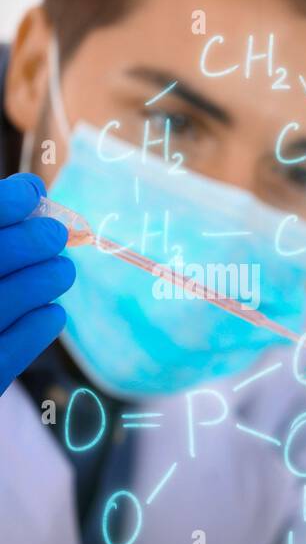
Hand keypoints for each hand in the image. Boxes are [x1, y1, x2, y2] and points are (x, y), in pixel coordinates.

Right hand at [0, 174, 74, 394]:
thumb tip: (32, 193)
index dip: (3, 204)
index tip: (32, 192)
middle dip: (30, 241)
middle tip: (54, 233)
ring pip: (4, 302)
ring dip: (43, 280)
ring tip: (61, 270)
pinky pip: (11, 351)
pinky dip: (38, 326)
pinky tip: (52, 311)